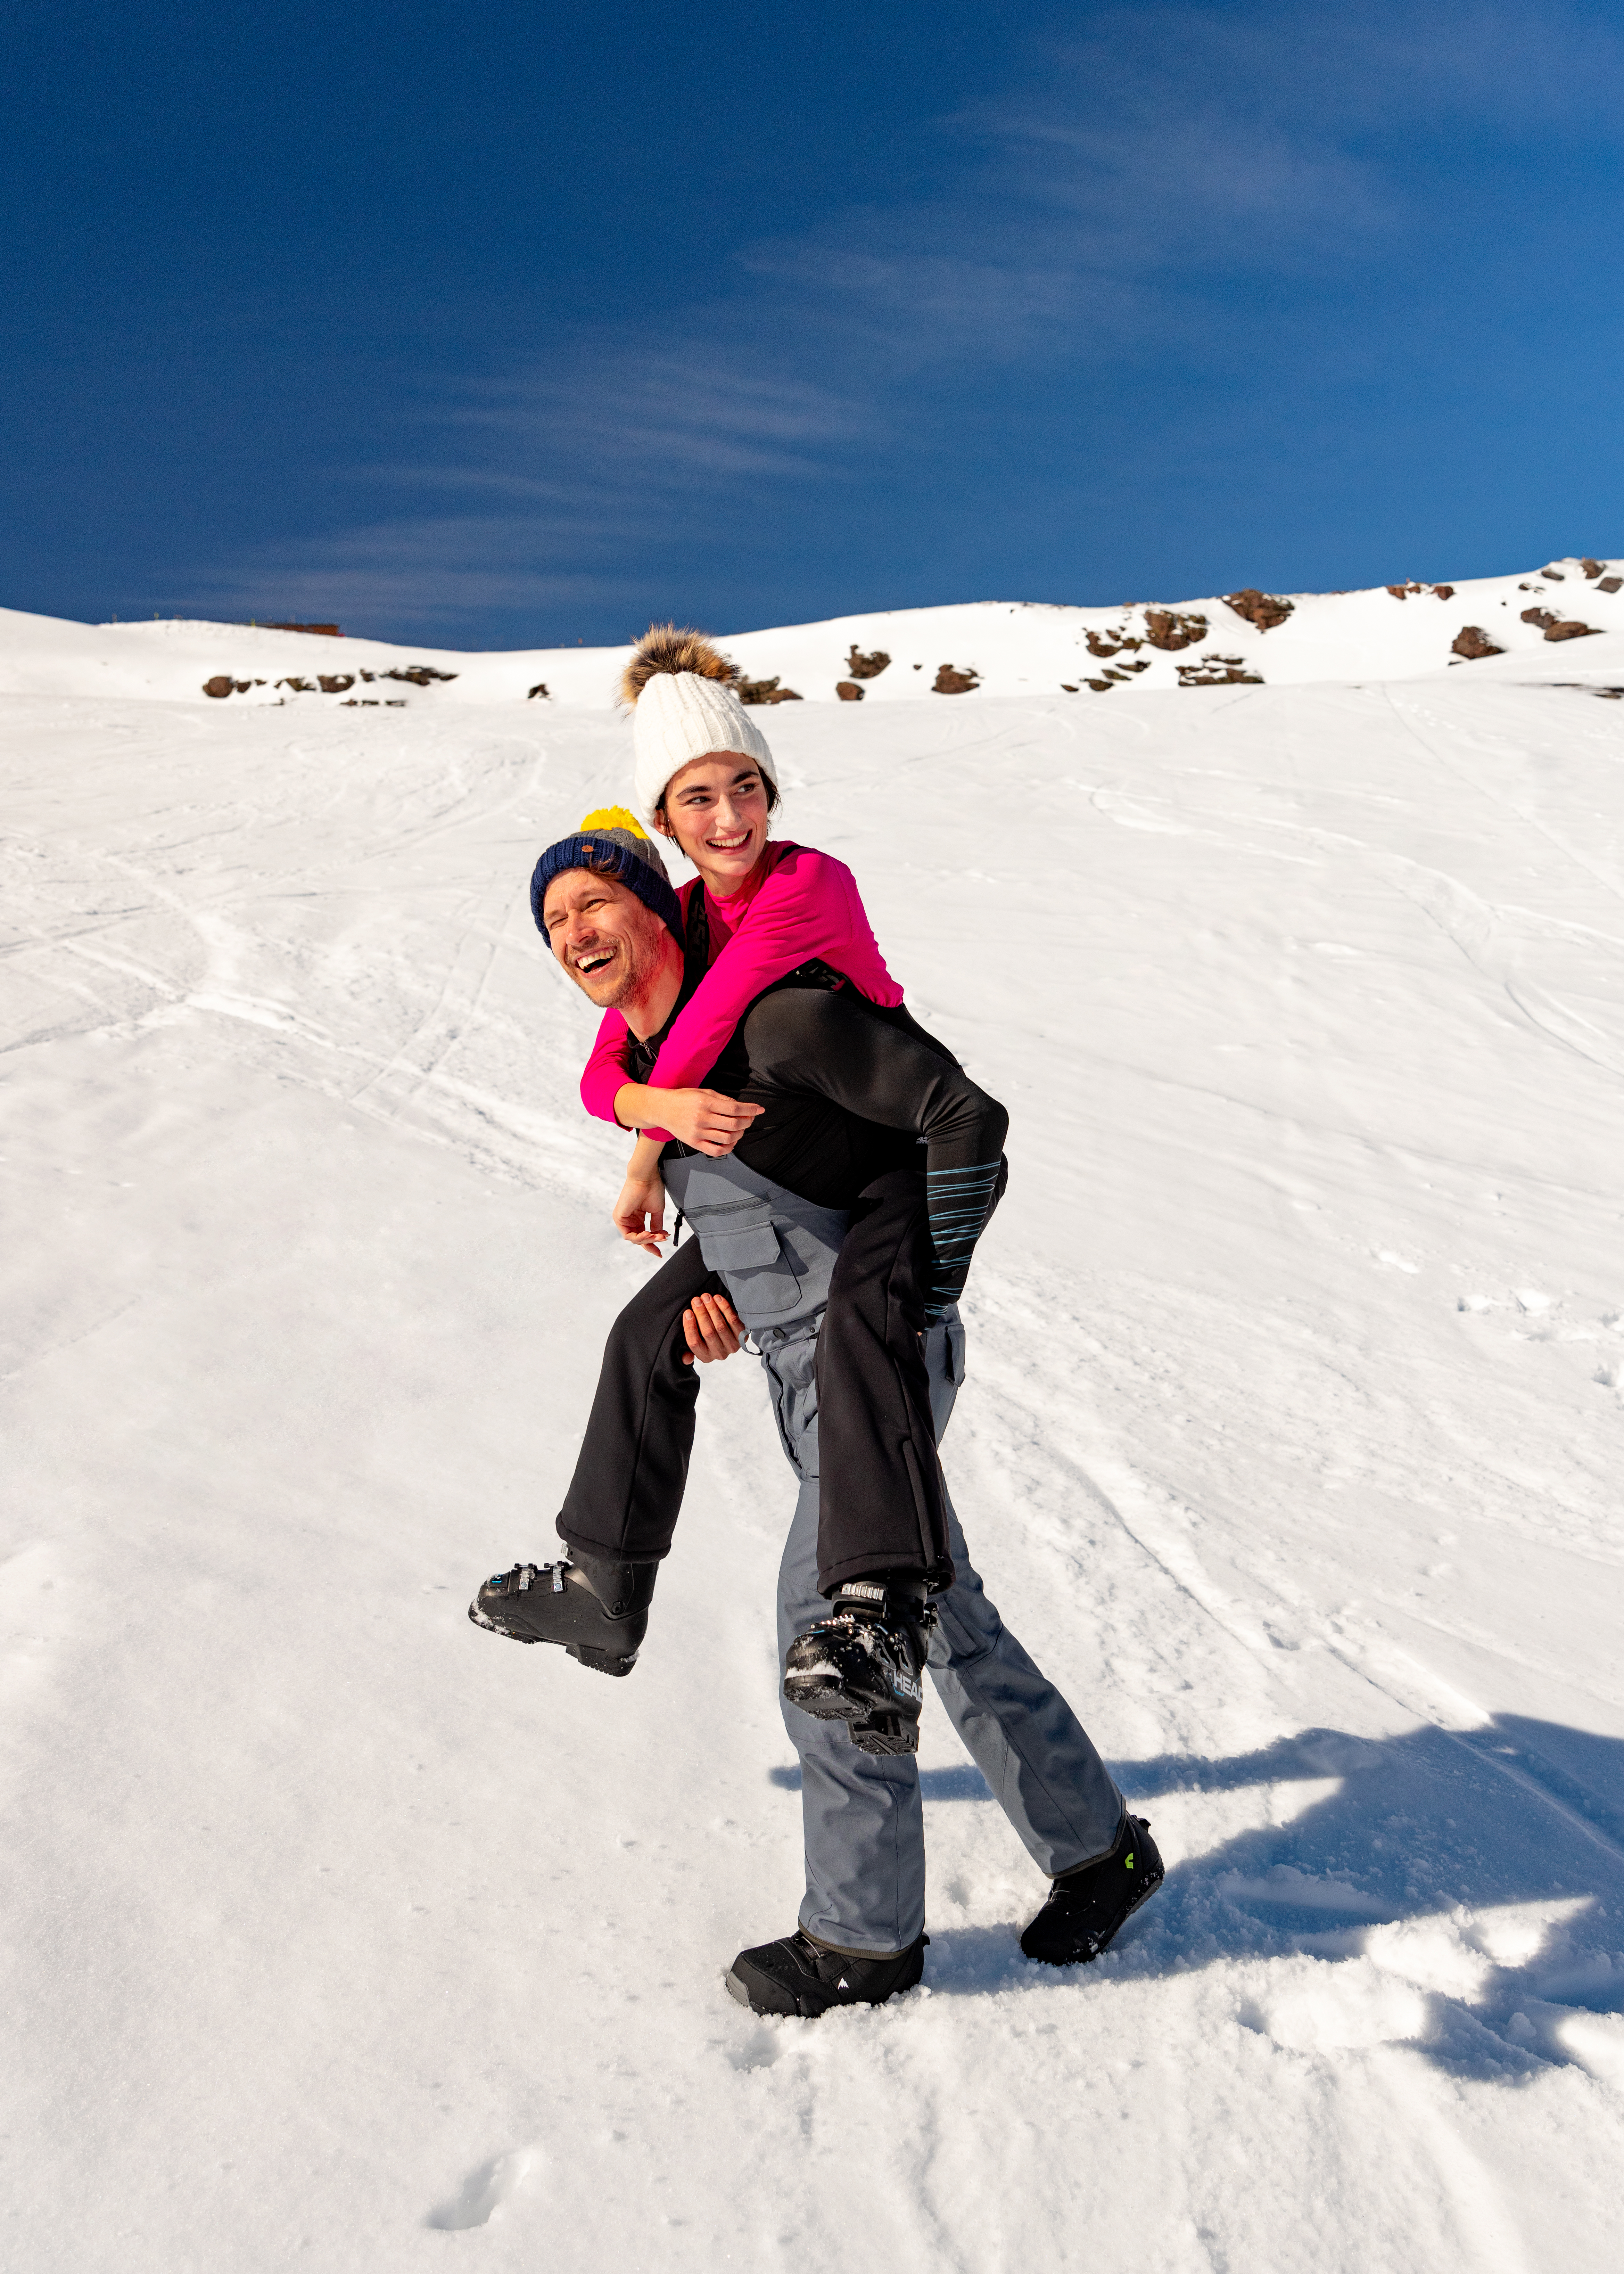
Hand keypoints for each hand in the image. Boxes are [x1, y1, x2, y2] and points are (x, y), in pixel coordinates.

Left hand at [613, 1172, 667, 1257]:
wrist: (646, 1177)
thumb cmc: (651, 1188)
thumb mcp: (656, 1211)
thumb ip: (656, 1225)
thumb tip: (659, 1235)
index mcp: (637, 1217)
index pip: (643, 1235)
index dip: (652, 1244)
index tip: (660, 1251)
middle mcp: (629, 1219)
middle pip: (638, 1239)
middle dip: (651, 1243)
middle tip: (661, 1243)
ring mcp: (623, 1219)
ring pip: (633, 1239)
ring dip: (647, 1240)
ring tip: (658, 1236)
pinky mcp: (619, 1217)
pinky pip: (628, 1234)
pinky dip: (639, 1237)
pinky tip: (648, 1233)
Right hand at [616, 1082, 763, 1156]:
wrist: (662, 1109)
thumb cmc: (684, 1098)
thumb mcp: (704, 1091)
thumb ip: (723, 1099)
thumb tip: (741, 1107)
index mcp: (705, 1102)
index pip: (734, 1108)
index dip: (750, 1109)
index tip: (760, 1109)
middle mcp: (702, 1118)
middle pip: (734, 1125)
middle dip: (747, 1122)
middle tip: (749, 1118)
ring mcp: (698, 1133)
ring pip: (728, 1138)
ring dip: (740, 1134)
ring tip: (740, 1129)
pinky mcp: (694, 1143)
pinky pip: (716, 1151)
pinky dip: (728, 1148)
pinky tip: (731, 1141)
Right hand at [680, 1290, 743, 1364]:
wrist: (732, 1338)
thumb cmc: (709, 1338)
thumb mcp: (699, 1347)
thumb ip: (689, 1351)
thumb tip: (685, 1359)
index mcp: (705, 1357)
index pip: (694, 1343)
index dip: (689, 1327)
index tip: (687, 1312)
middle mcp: (719, 1354)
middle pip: (708, 1332)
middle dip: (701, 1314)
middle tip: (696, 1300)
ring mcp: (732, 1346)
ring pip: (720, 1326)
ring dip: (712, 1309)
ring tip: (706, 1297)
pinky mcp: (742, 1336)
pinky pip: (733, 1320)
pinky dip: (725, 1308)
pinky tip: (718, 1299)